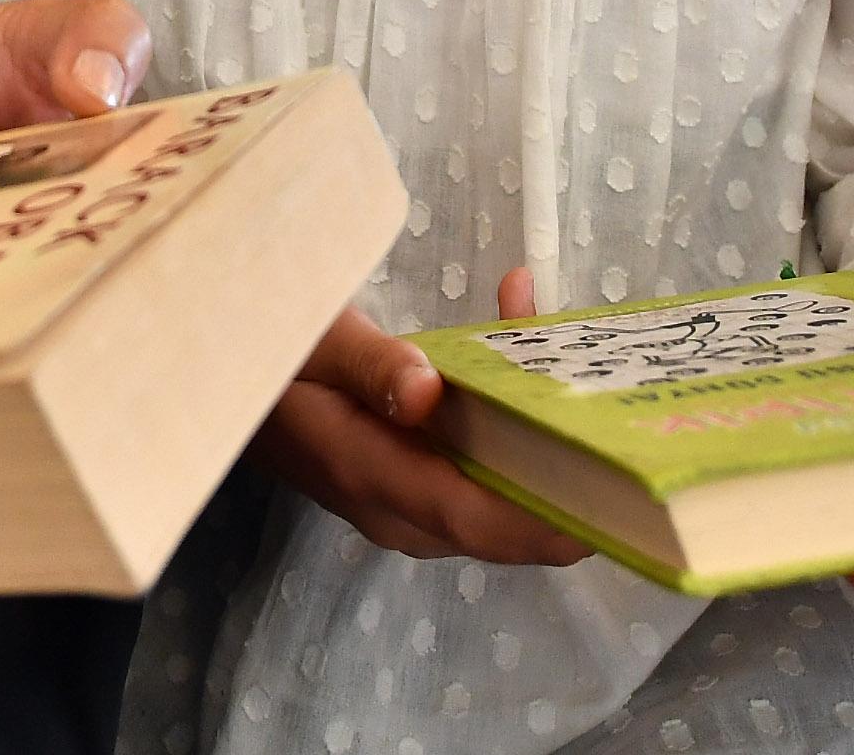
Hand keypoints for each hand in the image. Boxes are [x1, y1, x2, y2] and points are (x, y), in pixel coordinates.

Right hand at [252, 269, 588, 566]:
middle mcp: (399, 510)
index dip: (553, 516)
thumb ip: (367, 365)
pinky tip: (524, 333)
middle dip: (575, 480)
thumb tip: (429, 392)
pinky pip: (483, 471)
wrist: (220, 376)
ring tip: (593, 369)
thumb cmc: (265, 351)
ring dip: (550, 444)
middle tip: (633, 418)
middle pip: (508, 521)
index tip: (620, 493)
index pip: (479, 519)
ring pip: (502, 496)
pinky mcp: (414, 484)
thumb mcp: (307, 341)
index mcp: (371, 476)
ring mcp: (408, 504)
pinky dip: (515, 422)